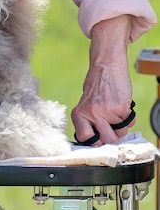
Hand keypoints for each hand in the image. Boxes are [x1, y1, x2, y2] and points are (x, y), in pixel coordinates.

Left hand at [71, 15, 134, 145]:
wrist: (105, 67)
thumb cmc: (96, 86)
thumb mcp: (85, 104)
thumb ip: (88, 121)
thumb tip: (96, 142)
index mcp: (79, 114)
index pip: (85, 138)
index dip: (94, 141)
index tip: (98, 139)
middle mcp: (92, 114)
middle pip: (107, 140)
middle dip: (112, 136)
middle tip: (110, 125)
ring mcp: (107, 111)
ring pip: (121, 133)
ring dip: (121, 126)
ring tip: (115, 113)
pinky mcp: (121, 108)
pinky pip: (130, 122)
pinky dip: (128, 117)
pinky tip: (121, 106)